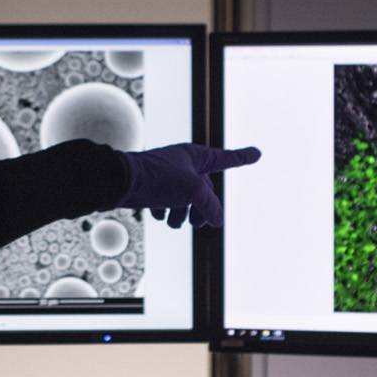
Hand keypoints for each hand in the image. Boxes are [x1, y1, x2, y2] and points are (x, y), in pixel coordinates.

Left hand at [117, 144, 261, 227]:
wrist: (119, 181)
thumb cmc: (157, 179)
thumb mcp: (192, 191)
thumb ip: (209, 205)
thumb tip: (216, 220)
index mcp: (196, 156)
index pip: (226, 158)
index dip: (242, 158)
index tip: (257, 154)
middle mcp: (183, 163)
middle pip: (204, 189)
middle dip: (202, 208)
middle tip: (199, 222)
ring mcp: (167, 174)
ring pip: (184, 199)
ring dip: (182, 214)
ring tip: (174, 222)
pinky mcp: (151, 186)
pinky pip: (166, 201)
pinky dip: (164, 210)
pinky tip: (157, 214)